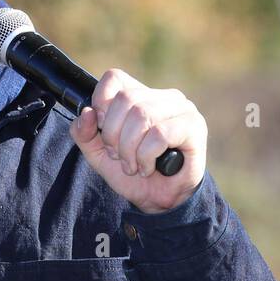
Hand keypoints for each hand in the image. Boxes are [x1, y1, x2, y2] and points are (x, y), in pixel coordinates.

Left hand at [70, 67, 206, 212]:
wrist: (159, 202)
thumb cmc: (134, 175)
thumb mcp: (100, 155)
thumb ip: (85, 134)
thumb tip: (86, 113)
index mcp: (141, 96)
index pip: (114, 79)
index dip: (101, 104)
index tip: (103, 131)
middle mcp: (163, 97)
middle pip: (126, 99)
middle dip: (114, 135)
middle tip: (119, 157)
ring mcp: (182, 109)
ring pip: (142, 115)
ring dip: (130, 149)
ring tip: (133, 166)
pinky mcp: (194, 126)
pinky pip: (160, 134)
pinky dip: (146, 156)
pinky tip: (149, 167)